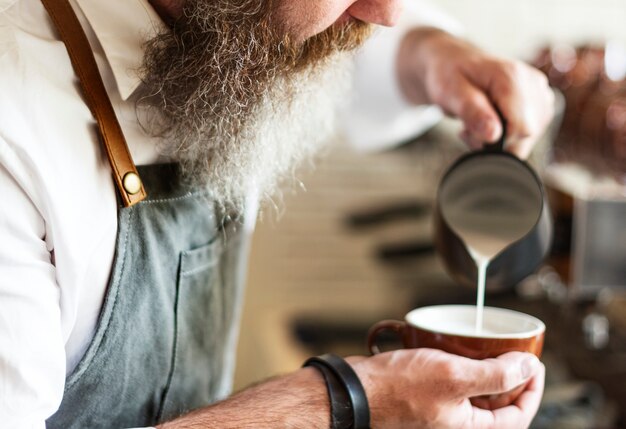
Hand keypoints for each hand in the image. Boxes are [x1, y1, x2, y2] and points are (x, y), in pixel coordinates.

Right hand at [349, 348, 544, 428]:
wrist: (355, 391)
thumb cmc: (397, 389)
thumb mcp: (454, 377)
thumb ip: (496, 376)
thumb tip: (529, 367)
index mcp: (470, 428)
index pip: (517, 415)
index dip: (532, 389)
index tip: (535, 364)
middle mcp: (457, 423)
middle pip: (498, 403)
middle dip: (511, 377)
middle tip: (514, 352)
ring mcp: (441, 411)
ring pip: (475, 393)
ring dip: (486, 370)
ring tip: (489, 348)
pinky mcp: (425, 398)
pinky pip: (453, 385)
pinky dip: (461, 368)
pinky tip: (456, 349)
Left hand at [397, 28, 554, 157]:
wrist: (453, 60)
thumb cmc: (448, 74)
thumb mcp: (450, 93)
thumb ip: (472, 112)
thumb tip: (493, 135)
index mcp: (510, 77)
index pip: (522, 127)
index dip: (497, 140)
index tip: (471, 132)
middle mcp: (531, 82)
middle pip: (528, 133)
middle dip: (497, 141)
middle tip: (470, 128)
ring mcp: (539, 91)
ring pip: (530, 136)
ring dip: (502, 139)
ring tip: (478, 123)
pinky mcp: (540, 100)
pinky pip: (530, 131)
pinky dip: (509, 134)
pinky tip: (491, 122)